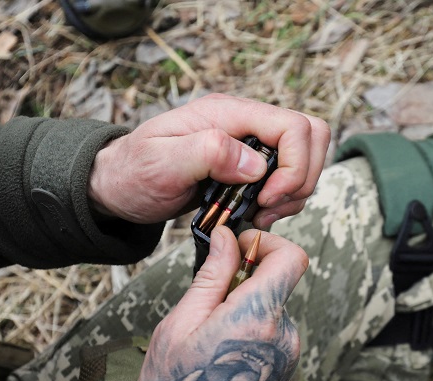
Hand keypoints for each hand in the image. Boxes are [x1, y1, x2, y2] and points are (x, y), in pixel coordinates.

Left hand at [88, 94, 329, 227]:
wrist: (120, 185)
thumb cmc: (134, 172)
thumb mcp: (160, 162)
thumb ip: (207, 153)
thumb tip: (254, 164)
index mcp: (228, 113)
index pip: (294, 126)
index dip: (295, 166)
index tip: (268, 198)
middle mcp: (246, 124)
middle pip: (312, 136)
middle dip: (302, 179)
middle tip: (271, 207)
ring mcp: (251, 144)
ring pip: (307, 159)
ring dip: (295, 193)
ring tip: (262, 214)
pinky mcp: (252, 166)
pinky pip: (290, 178)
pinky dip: (285, 200)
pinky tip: (258, 214)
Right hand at [131, 227, 306, 380]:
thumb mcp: (179, 326)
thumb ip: (211, 278)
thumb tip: (227, 238)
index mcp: (258, 318)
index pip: (292, 257)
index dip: (268, 242)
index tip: (239, 247)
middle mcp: (283, 335)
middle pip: (276, 282)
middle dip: (243, 280)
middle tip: (204, 302)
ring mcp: (288, 355)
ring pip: (270, 309)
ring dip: (241, 309)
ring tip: (204, 339)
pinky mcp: (285, 370)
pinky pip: (270, 333)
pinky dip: (247, 331)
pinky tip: (217, 356)